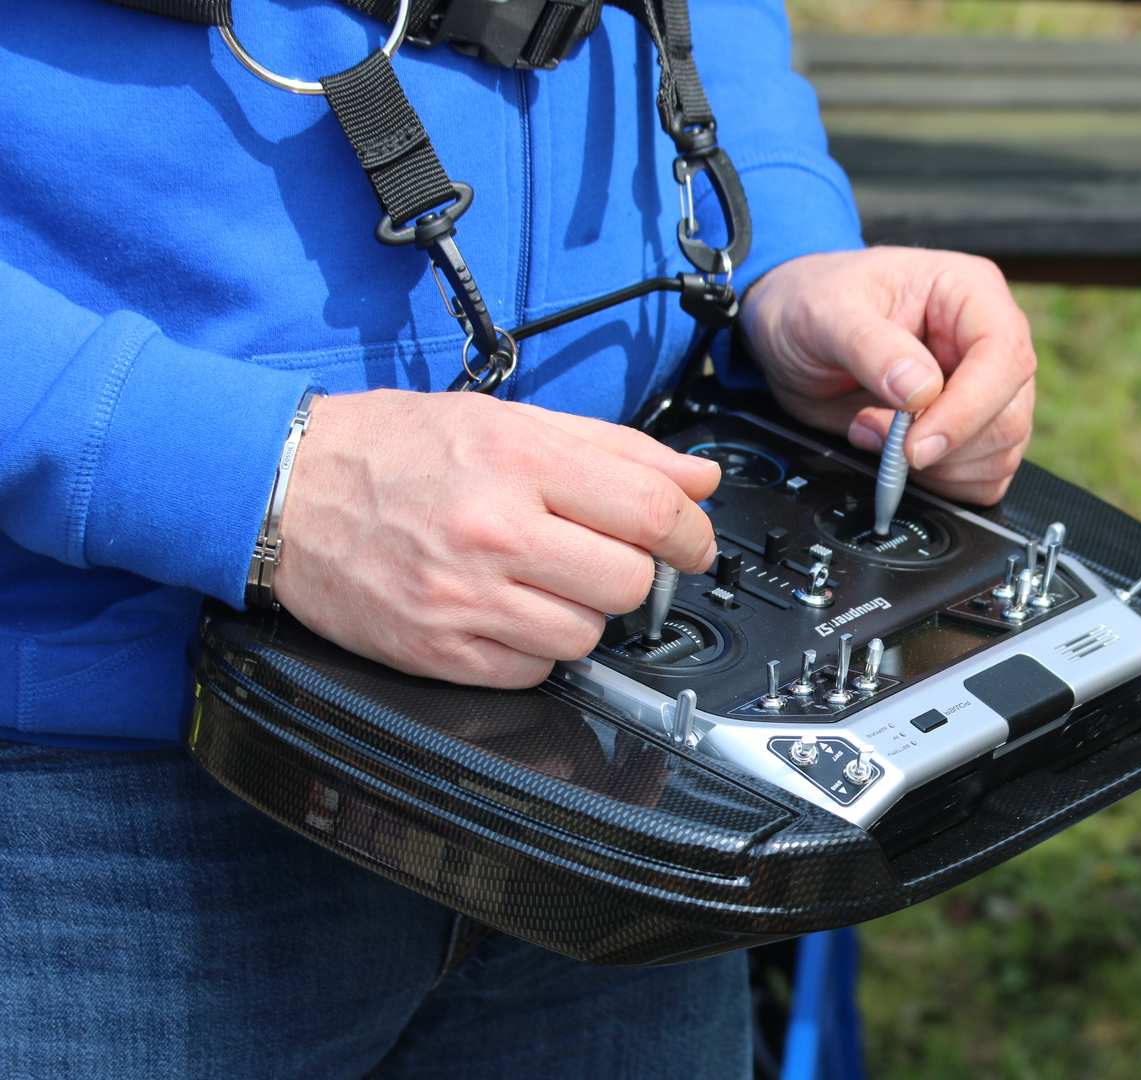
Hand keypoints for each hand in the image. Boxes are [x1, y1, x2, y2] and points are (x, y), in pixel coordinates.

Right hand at [274, 389, 719, 688]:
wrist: (286, 488)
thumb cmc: (392, 448)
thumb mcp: (508, 421)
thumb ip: (614, 447)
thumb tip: (698, 477)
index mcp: (518, 462)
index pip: (650, 510)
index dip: (691, 532)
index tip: (694, 542)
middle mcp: (493, 531)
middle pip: (628, 582)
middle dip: (631, 571)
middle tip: (602, 554)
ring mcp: (463, 598)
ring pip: (586, 635)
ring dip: (582, 612)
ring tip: (541, 578)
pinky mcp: (437, 651)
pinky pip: (533, 673)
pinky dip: (535, 648)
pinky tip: (507, 610)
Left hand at [739, 247, 1035, 504]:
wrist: (790, 329)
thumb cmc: (811, 302)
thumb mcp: (823, 315)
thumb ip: (870, 348)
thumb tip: (920, 390)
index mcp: (969, 292)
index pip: (1004, 358)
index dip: (967, 410)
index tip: (915, 444)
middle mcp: (987, 340)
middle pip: (1009, 415)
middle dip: (944, 446)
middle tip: (878, 436)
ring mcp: (983, 387)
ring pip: (1000, 452)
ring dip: (936, 467)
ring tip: (875, 433)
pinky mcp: (969, 428)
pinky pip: (982, 476)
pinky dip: (939, 482)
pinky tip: (893, 454)